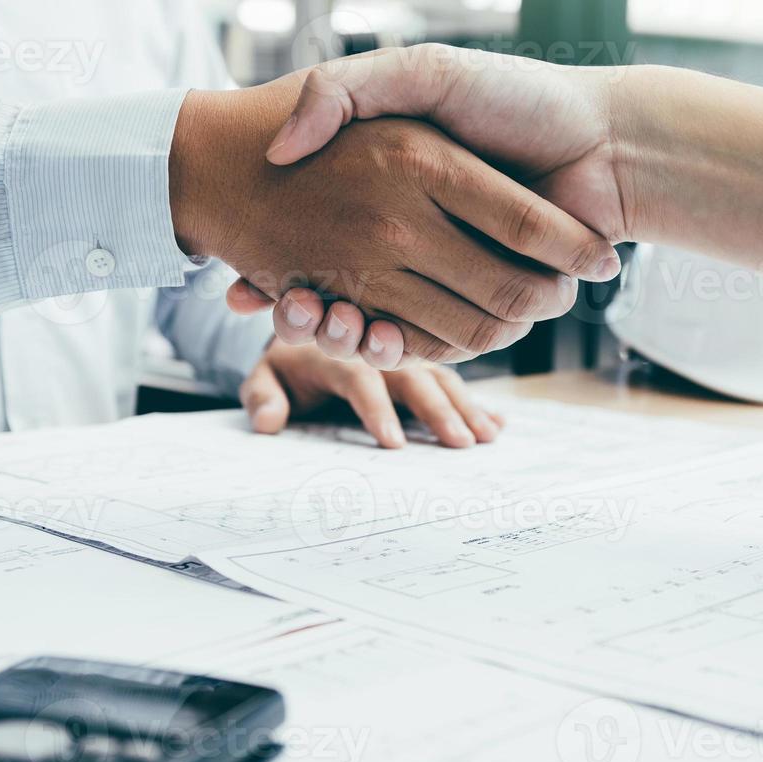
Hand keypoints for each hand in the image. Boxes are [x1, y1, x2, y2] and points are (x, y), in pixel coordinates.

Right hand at [230, 47, 762, 362]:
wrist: (610, 141)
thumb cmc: (517, 97)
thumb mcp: (423, 72)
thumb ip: (351, 87)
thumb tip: (284, 144)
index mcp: (400, 187)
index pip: (324, 237)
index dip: (284, 271)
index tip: (252, 288)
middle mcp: (420, 234)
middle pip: (348, 293)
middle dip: (313, 314)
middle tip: (286, 315)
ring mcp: (454, 270)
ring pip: (385, 324)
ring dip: (352, 336)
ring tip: (325, 326)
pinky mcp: (489, 301)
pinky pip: (436, 341)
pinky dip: (406, 349)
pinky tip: (374, 340)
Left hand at [240, 341, 503, 448]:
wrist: (311, 317)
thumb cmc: (289, 361)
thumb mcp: (265, 375)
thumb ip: (262, 396)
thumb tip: (269, 423)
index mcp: (336, 347)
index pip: (359, 377)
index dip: (376, 409)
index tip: (392, 443)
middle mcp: (379, 340)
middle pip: (412, 374)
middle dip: (437, 409)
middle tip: (459, 442)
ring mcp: (409, 348)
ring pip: (441, 374)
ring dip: (466, 405)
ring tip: (487, 436)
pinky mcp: (426, 359)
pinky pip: (455, 377)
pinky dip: (477, 401)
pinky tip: (500, 423)